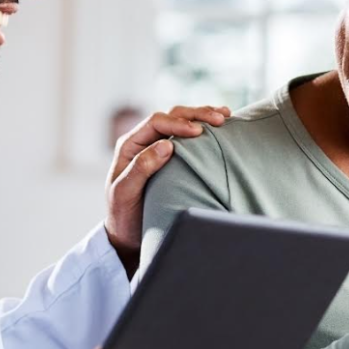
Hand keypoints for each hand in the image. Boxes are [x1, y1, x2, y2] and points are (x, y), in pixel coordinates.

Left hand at [104, 105, 229, 276]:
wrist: (126, 233)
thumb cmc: (123, 215)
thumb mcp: (125, 193)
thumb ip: (141, 167)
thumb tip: (166, 144)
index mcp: (129, 145)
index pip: (156, 122)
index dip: (178, 123)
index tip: (199, 132)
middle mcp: (143, 141)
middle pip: (171, 116)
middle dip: (196, 115)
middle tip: (220, 119)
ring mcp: (157, 147)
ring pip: (181, 122)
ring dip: (203, 117)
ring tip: (225, 115)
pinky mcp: (171, 157)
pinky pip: (187, 137)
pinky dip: (204, 129)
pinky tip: (221, 129)